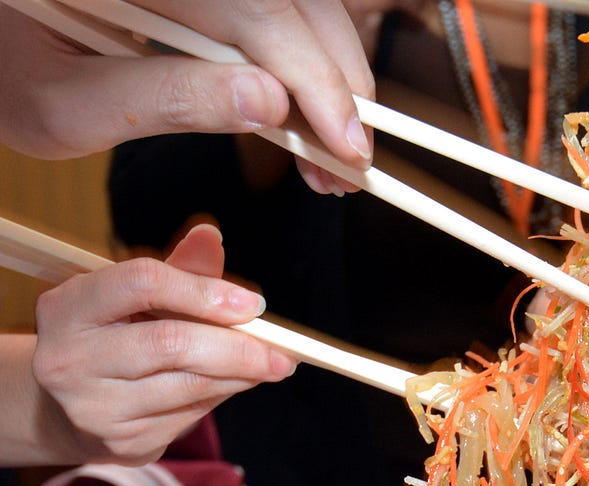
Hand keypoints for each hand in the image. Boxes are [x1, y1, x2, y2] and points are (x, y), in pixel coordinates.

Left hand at [0, 1, 373, 192]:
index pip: (258, 14)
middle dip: (338, 81)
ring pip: (296, 1)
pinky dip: (300, 55)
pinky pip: (271, 7)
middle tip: (349, 163)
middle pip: (293, 1)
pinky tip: (302, 108)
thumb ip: (168, 101)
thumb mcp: (67, 107)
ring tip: (329, 145)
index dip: (316, 82)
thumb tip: (271, 104)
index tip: (347, 150)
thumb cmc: (2, 71)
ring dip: (328, 70)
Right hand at [31, 223, 296, 465]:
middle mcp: (68, 358)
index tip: (253, 304)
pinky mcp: (120, 442)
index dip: (204, 290)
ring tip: (266, 366)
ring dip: (240, 375)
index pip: (142, 283)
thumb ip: (177, 271)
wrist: (68, 409)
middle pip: (172, 342)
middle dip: (238, 346)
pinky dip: (219, 398)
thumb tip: (209, 236)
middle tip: (282, 353)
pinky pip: (189, 417)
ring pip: (189, 385)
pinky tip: (227, 386)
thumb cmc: (112, 337)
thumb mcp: (133, 300)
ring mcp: (92, 406)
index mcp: (67, 307)